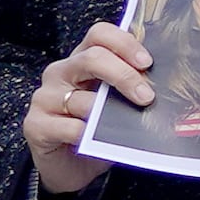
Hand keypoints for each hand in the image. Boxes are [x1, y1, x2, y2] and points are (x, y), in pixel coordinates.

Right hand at [25, 23, 151, 198]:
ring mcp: (44, 98)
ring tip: (127, 127)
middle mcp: (60, 73)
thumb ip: (130, 87)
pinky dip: (89, 135)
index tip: (147, 62)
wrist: (69, 165)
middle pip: (92, 58)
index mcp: (81, 60)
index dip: (124, 43)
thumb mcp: (116, 103)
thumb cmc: (97, 128)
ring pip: (84, 99)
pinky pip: (70, 127)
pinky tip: (98, 141)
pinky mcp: (35, 125)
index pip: (99, 34)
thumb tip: (163, 82)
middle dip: (124, 76)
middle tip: (147, 96)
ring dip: (110, 114)